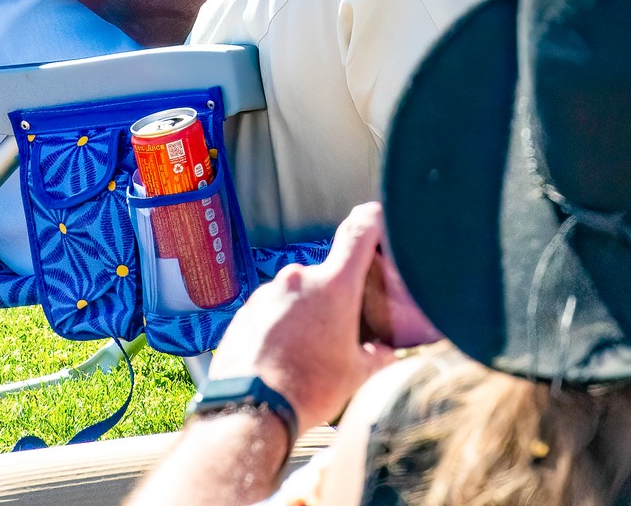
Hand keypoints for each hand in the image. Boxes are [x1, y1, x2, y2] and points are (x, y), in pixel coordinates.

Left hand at [208, 203, 396, 432]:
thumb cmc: (309, 389)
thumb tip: (387, 352)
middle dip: (332, 298)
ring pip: (294, 296)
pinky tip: (280, 359)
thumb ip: (377, 355)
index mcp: (333, 285)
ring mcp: (265, 294)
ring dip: (302, 315)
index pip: (358, 233)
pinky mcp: (243, 314)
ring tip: (304, 353)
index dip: (372, 221)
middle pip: (325, 275)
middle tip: (337, 329)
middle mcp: (298, 279)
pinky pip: (269, 313)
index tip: (377, 219)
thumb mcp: (356, 375)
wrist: (252, 411)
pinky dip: (277, 329)